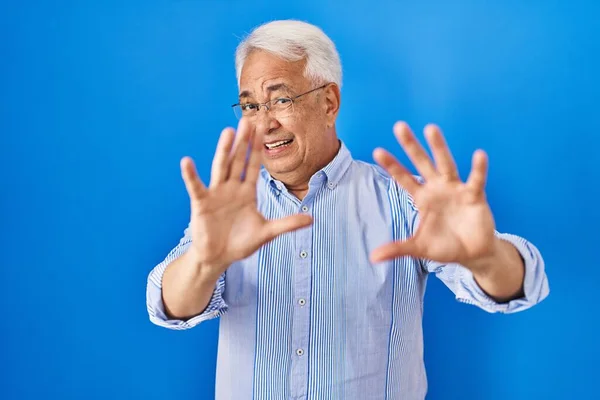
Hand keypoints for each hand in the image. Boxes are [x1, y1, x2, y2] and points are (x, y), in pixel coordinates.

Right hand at [180, 118, 312, 278]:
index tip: (263, 128)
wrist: (219, 257)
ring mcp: (216, 194)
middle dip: (244, 141)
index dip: (258, 147)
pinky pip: (196, 187)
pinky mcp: (202, 203)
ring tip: (228, 132)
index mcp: (247, 192)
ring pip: (221, 167)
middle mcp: (232, 188)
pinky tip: (187, 162)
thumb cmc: (241, 243)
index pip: (254, 165)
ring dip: (224, 150)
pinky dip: (191, 175)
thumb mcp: (266, 232)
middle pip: (238, 160)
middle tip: (248, 119)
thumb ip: (287, 224)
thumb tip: (311, 219)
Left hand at [370, 122, 496, 269]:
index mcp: (422, 198)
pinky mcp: (474, 195)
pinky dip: (478, 168)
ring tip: (430, 128)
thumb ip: (397, 249)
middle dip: (410, 146)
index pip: (403, 178)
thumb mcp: (418, 248)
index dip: (392, 166)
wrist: (472, 253)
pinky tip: (479, 155)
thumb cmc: (444, 246)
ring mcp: (455, 189)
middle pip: (421, 163)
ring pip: (446, 164)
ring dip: (439, 147)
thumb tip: (373, 258)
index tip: (377, 151)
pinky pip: (476, 180)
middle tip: (399, 126)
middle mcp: (437, 188)